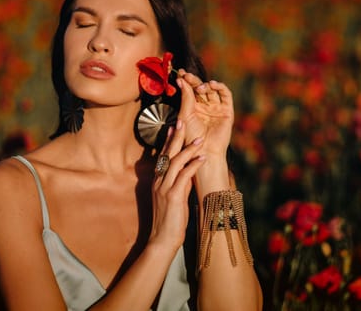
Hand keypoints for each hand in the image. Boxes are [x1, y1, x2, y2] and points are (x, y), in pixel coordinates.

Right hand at [149, 121, 205, 249]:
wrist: (162, 240)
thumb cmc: (170, 221)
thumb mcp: (174, 198)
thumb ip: (179, 184)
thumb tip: (189, 173)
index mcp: (157, 181)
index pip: (162, 156)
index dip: (168, 140)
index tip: (174, 126)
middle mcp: (158, 182)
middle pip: (166, 154)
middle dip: (175, 137)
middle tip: (182, 120)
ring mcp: (164, 188)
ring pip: (175, 162)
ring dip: (188, 149)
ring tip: (199, 139)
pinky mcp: (173, 196)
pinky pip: (184, 176)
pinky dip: (193, 165)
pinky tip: (203, 158)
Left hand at [176, 70, 233, 157]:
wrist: (203, 151)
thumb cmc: (191, 137)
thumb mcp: (185, 115)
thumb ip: (185, 97)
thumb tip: (181, 79)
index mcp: (193, 108)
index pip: (190, 90)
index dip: (186, 81)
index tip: (179, 73)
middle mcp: (205, 107)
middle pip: (201, 88)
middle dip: (193, 80)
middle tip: (186, 76)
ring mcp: (216, 109)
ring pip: (212, 90)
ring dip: (205, 85)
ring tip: (199, 87)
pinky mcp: (227, 111)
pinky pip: (226, 95)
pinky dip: (220, 87)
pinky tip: (211, 85)